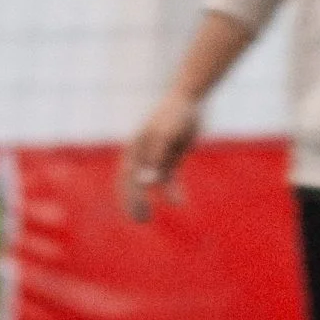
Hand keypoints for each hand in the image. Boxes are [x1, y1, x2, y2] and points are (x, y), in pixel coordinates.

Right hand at [121, 90, 202, 220]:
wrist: (191, 99)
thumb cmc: (177, 114)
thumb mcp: (167, 135)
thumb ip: (156, 159)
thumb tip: (146, 184)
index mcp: (136, 145)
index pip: (127, 175)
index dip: (129, 195)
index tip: (136, 212)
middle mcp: (143, 151)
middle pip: (132, 180)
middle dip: (133, 201)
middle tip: (139, 220)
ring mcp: (157, 154)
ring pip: (148, 181)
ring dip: (146, 199)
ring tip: (145, 218)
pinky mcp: (171, 156)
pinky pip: (168, 177)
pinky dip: (171, 190)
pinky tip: (179, 202)